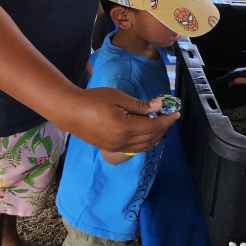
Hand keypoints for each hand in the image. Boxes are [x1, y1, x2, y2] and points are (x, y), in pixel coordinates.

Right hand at [60, 87, 178, 151]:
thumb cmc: (92, 100)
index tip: (176, 113)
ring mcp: (117, 147)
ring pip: (145, 146)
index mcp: (126, 128)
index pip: (154, 127)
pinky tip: (148, 133)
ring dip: (156, 136)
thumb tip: (157, 107)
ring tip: (161, 125)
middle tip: (169, 117)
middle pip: (152, 138)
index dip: (167, 120)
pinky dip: (146, 142)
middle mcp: (123, 141)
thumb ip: (139, 105)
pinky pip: (135, 148)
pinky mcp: (112, 149)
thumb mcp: (118, 97)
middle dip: (164, 128)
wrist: (70, 112)